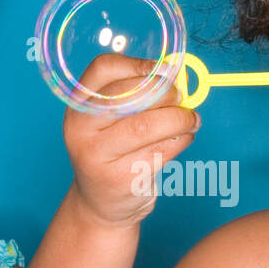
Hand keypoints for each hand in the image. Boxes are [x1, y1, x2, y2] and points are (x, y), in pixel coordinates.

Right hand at [63, 54, 200, 227]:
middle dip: (164, 93)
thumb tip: (173, 75)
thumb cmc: (112, 152)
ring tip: (191, 119)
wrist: (100, 203)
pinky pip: (159, 151)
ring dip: (179, 119)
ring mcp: (97, 156)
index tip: (164, 71)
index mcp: (78, 105)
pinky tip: (184, 138)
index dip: (138, 64)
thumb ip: (134, 96)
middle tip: (181, 98)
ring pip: (146, 126)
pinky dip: (181, 140)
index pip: (103, 69)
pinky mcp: (119, 179)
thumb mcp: (109, 121)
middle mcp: (81, 129)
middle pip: (128, 97)